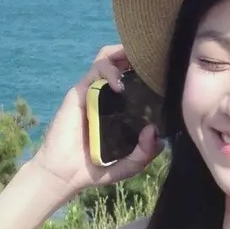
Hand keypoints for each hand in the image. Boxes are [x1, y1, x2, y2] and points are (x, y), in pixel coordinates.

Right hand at [31, 42, 163, 194]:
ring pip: (109, 59)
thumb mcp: (129, 165)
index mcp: (123, 110)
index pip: (137, 82)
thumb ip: (145, 152)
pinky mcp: (81, 92)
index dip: (149, 73)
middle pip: (123, 63)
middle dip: (138, 56)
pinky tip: (120, 85)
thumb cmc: (96, 168)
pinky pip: (96, 70)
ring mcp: (94, 92)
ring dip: (123, 54)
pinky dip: (110, 71)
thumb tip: (154, 130)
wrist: (65, 174)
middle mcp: (109, 96)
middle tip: (152, 59)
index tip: (163, 74)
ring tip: (136, 63)